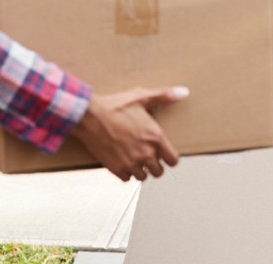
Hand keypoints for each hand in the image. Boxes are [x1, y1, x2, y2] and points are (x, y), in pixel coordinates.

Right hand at [71, 86, 187, 181]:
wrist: (89, 116)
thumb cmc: (114, 106)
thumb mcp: (141, 97)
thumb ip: (164, 96)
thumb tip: (183, 92)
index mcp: (155, 138)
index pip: (173, 160)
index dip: (169, 158)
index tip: (164, 154)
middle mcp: (145, 153)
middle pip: (159, 172)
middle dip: (154, 165)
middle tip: (147, 155)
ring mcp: (131, 163)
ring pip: (143, 177)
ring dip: (140, 170)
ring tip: (134, 158)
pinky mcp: (116, 169)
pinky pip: (127, 179)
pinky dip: (125, 173)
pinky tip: (122, 161)